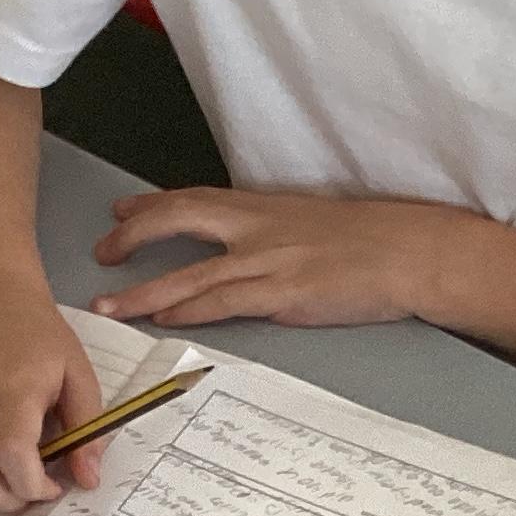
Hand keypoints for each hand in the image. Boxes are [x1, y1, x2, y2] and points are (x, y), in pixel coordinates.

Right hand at [0, 287, 102, 512]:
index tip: (51, 489)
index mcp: (13, 381)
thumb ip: (88, 431)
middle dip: (3, 501)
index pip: (12, 452)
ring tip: (5, 471)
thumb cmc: (37, 342)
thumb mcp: (79, 377)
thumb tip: (87, 480)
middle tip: (25, 494)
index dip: (32, 485)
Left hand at [89, 187, 475, 327]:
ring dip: (144, 290)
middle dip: (133, 235)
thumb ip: (278, 233)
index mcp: (266, 208)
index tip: (121, 210)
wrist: (413, 251)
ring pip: (189, 271)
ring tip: (108, 304)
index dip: (151, 205)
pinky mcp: (284, 293)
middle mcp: (258, 227)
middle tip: (102, 252)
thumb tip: (255, 250)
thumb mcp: (316, 224)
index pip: (194, 197)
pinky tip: (164, 318)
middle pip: (178, 220)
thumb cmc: (376, 240)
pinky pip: (223, 301)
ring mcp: (269, 260)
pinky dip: (188, 309)